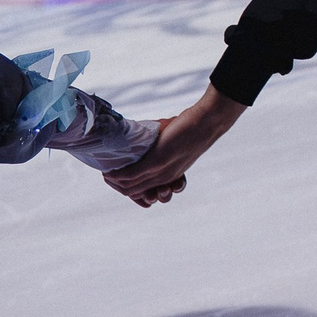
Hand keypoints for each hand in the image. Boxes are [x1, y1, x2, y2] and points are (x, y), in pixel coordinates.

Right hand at [105, 85, 244, 203]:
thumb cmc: (193, 127)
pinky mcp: (156, 162)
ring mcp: (161, 173)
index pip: (147, 193)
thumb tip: (148, 133)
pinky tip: (108, 171)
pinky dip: (116, 176)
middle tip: (111, 177)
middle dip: (120, 188)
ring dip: (115, 184)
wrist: (208, 122)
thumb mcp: (175, 141)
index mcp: (171, 176)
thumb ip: (161, 144)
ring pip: (131, 189)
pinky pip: (130, 177)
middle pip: (136, 193)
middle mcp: (166, 179)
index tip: (120, 178)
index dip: (133, 191)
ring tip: (108, 175)